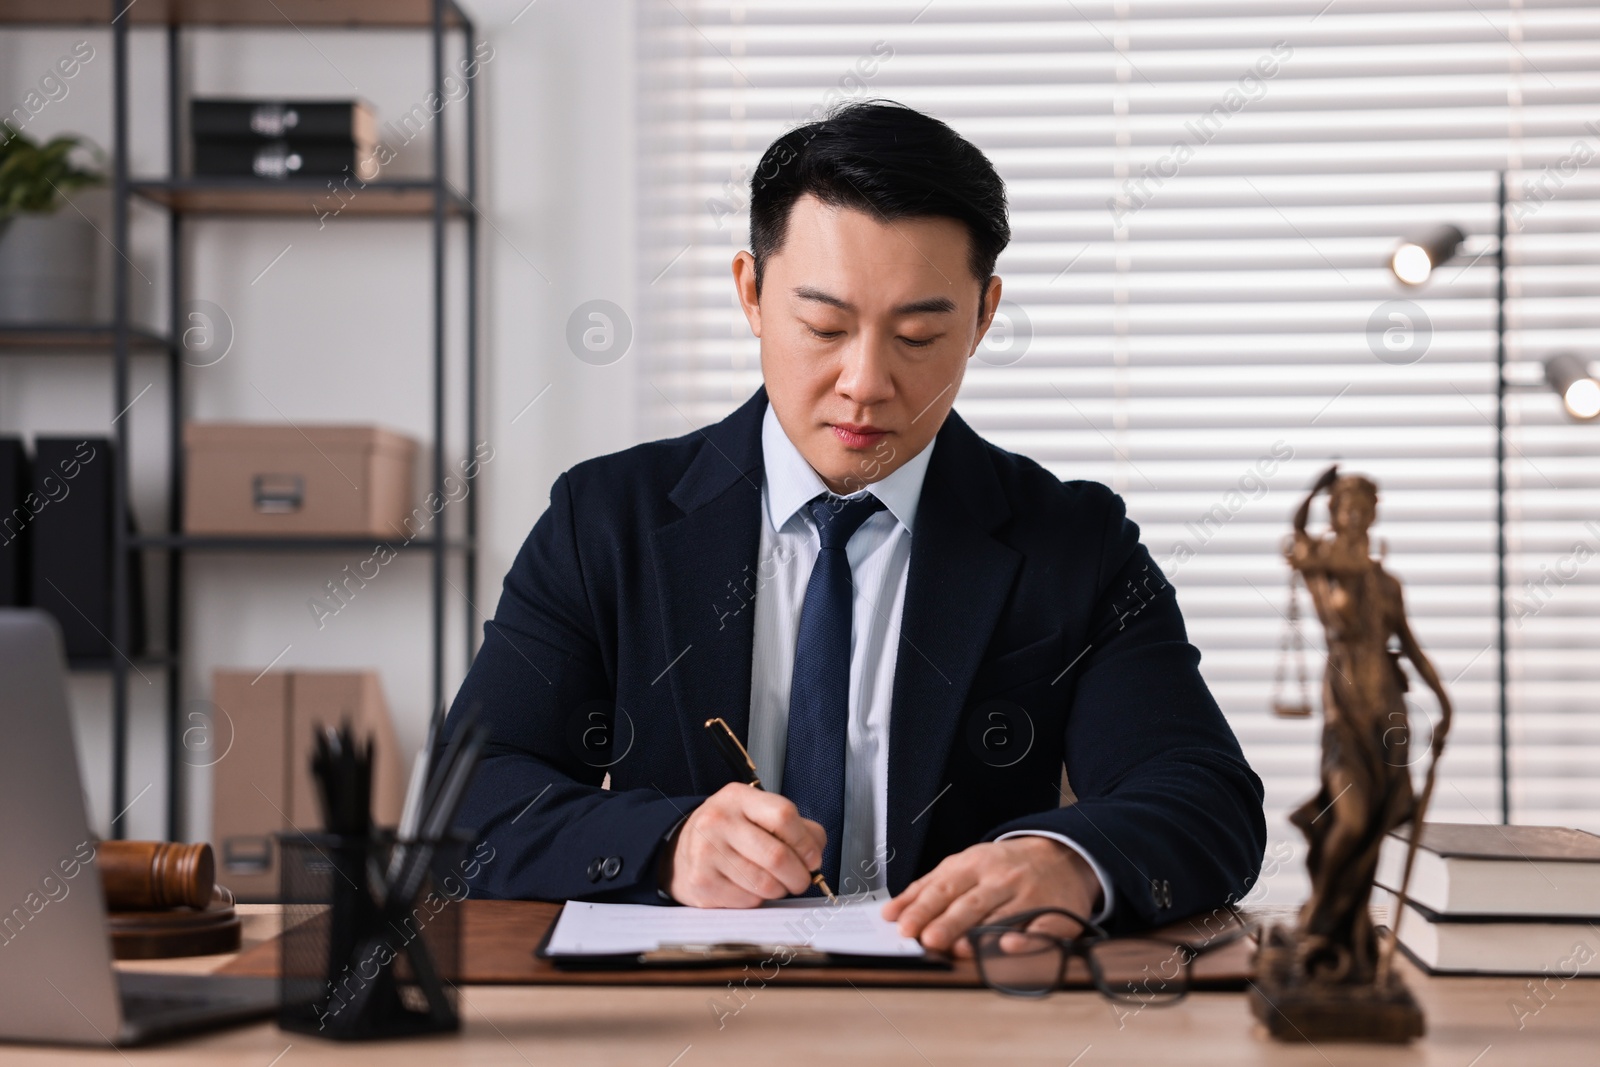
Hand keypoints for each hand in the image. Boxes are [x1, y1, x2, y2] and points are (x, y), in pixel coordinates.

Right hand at [661, 783, 826, 907]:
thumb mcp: (757, 814)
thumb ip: (795, 827)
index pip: (784, 815)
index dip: (806, 842)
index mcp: (738, 797)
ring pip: (764, 884)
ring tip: (777, 884)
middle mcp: (718, 821)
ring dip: (780, 890)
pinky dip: (758, 900)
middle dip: (799, 876)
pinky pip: (747, 901)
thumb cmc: (729, 832)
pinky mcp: (701, 883)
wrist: (681, 851)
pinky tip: (751, 889)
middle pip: (777, 855)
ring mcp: (706, 852)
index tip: (813, 858)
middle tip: (801, 880)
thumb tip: (815, 852)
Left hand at [881, 837, 1102, 957]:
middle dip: (949, 922)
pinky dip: (1027, 939)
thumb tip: (891, 914)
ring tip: (960, 949)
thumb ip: (926, 889)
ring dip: (981, 934)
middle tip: (928, 940)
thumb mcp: (963, 866)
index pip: (944, 888)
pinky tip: (1011, 946)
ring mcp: (1031, 896)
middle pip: (971, 904)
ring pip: (1003, 917)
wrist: (1062, 855)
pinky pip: (1042, 929)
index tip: (904, 928)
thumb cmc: (1002, 867)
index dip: (923, 908)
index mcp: (975, 865)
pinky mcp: (1056, 914)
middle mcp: (1002, 880)